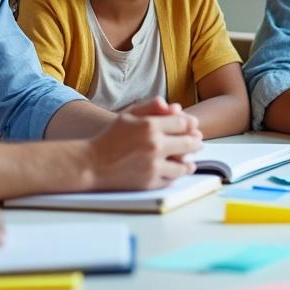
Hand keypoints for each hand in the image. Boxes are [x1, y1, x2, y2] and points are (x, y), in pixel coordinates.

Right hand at [88, 98, 203, 189]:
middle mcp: (155, 146)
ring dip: (189, 162)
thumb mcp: (127, 116)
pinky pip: (172, 179)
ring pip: (184, 165)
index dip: (190, 123)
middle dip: (195, 141)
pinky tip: (176, 171)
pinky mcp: (150, 182)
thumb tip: (176, 107)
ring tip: (190, 161)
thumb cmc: (109, 138)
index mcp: (150, 126)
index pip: (183, 123)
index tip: (192, 125)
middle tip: (198, 142)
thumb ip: (151, 107)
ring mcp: (154, 166)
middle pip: (189, 143)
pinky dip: (176, 175)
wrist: (92, 164)